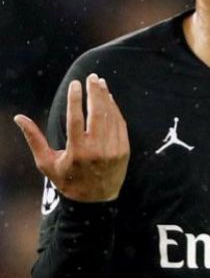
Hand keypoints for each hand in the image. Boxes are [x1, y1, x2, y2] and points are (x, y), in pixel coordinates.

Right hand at [14, 73, 129, 201]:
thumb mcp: (47, 163)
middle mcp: (97, 150)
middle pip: (97, 114)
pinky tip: (109, 98)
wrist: (95, 200)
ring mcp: (113, 149)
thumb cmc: (66, 180)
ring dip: (105, 97)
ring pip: (110, 116)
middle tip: (91, 77)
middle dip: (94, 92)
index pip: (76, 119)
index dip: (75, 99)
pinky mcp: (124, 150)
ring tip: (99, 82)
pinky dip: (114, 109)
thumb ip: (34, 139)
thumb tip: (19, 117)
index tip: (75, 83)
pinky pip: (120, 124)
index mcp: (77, 152)